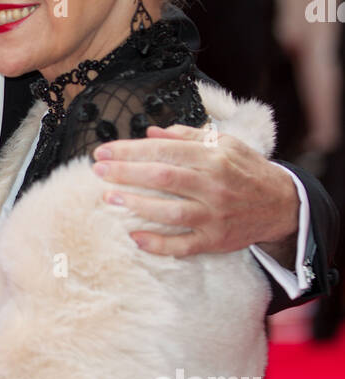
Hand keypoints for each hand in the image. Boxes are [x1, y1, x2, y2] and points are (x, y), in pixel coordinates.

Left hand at [92, 123, 298, 260]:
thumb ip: (187, 136)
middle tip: (97, 170)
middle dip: (125, 173)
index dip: (130, 150)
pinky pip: (182, 245)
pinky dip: (158, 244)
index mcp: (213, 157)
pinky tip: (134, 236)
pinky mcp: (214, 240)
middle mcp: (213, 185)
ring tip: (108, 196)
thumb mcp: (225, 144)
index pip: (164, 150)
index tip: (103, 151)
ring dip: (135, 204)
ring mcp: (214, 215)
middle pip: (162, 178)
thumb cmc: (247, 170)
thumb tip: (151, 132)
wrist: (282, 204)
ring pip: (169, 211)